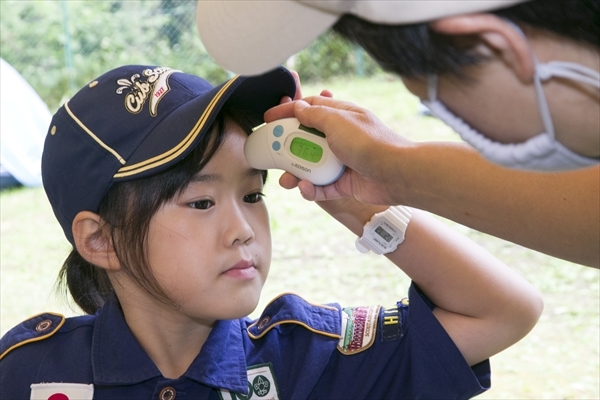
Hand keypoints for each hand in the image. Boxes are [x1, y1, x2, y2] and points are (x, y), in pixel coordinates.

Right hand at [266, 96, 414, 204]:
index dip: (287, 112)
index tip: (268, 119)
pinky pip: (321, 187)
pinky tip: (305, 188)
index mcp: (340, 117)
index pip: (308, 109)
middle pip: (305, 140)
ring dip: (295, 173)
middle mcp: (339, 138)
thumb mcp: (338, 121)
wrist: (396, 173)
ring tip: (287, 181)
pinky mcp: (344, 183)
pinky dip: (311, 189)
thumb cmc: (371, 143)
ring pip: (310, 167)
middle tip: (272, 154)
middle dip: (286, 148)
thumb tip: (299, 108)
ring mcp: (341, 161)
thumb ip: (315, 115)